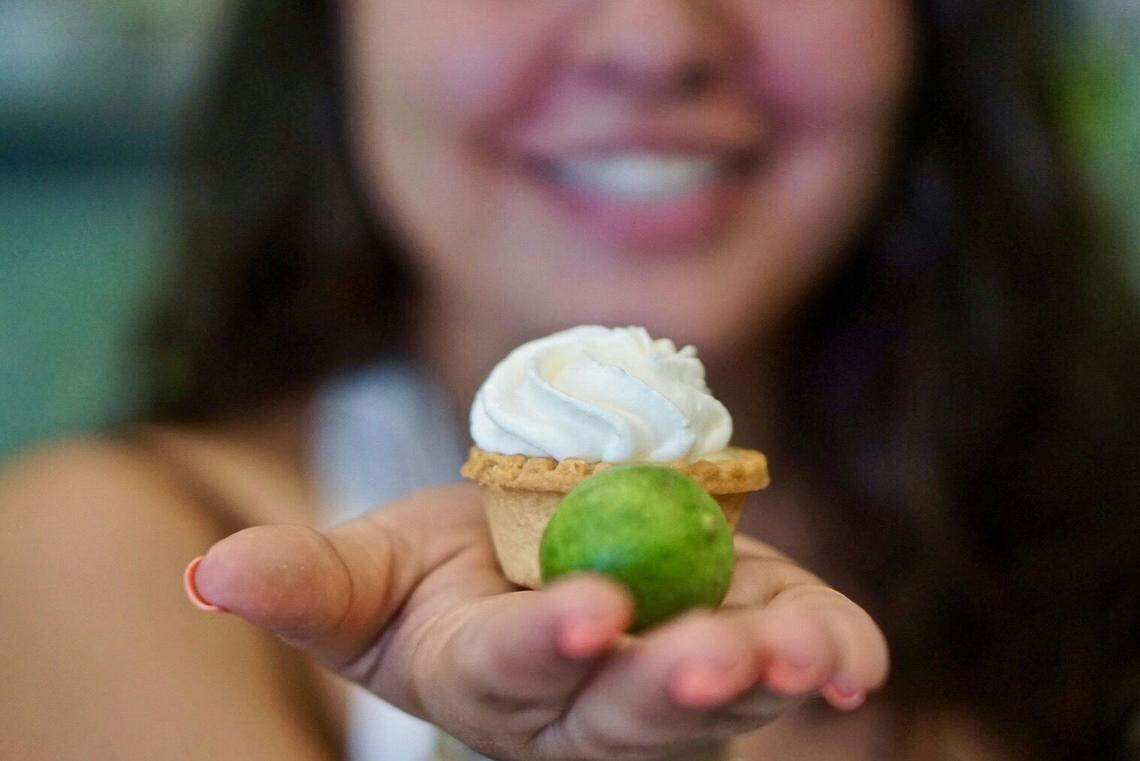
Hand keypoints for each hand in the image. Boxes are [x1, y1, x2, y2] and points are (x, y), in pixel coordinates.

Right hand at [187, 485, 888, 760]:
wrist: (531, 557)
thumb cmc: (437, 570)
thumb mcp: (368, 571)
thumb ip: (306, 582)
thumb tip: (212, 574)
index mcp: (490, 673)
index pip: (515, 668)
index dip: (548, 644)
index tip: (589, 611)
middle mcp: (588, 694)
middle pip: (630, 704)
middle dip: (669, 686)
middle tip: (713, 658)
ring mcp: (671, 666)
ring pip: (722, 691)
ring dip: (771, 675)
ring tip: (812, 658)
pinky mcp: (739, 623)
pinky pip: (792, 648)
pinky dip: (832, 652)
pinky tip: (856, 660)